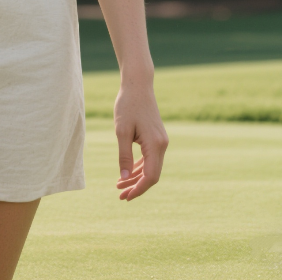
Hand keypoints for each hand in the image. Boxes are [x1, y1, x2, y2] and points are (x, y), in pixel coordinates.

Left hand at [114, 81, 167, 200]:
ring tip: (120, 186)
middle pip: (152, 174)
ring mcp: (161, 141)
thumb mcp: (121, 131)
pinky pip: (150, 158)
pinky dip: (140, 166)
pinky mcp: (156, 137)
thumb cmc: (128, 105)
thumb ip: (124, 156)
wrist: (138, 85)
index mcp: (155, 145)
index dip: (139, 189)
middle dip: (136, 186)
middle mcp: (162, 145)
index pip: (151, 176)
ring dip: (137, 177)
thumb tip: (124, 179)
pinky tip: (128, 172)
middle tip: (119, 195)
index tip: (125, 197)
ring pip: (151, 167)